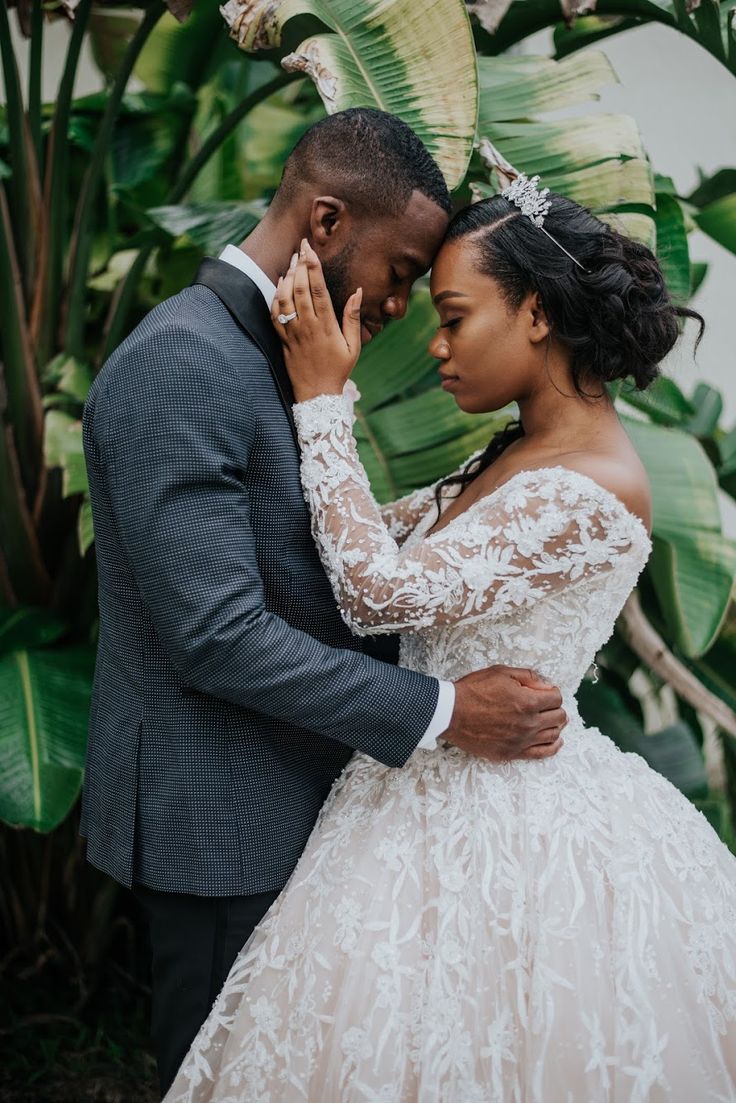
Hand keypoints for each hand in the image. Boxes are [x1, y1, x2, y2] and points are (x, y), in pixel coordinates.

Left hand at [271, 238, 362, 403]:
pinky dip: (275, 297)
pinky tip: (280, 284)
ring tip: (292, 261)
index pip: (318, 290)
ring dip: (287, 277)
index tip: (311, 249)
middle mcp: (307, 327)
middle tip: (301, 247)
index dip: (313, 267)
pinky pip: (274, 315)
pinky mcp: (283, 340)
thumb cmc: (338, 370)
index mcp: (326, 327)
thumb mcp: (353, 346)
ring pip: (285, 299)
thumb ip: (352, 318)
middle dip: (300, 265)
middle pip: (300, 289)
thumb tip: (357, 291)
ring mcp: (293, 334)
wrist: (317, 395)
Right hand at [444, 666, 566, 761]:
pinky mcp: (512, 753)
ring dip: (555, 725)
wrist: (451, 713)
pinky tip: (556, 741)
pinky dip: (553, 746)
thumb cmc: (473, 691)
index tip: (546, 692)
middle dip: (555, 708)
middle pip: (559, 717)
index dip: (552, 692)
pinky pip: (542, 753)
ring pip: (553, 735)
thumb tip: (546, 685)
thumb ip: (528, 676)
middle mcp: (528, 724)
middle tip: (546, 704)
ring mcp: (521, 741)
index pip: (556, 699)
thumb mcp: (501, 673)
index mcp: (528, 702)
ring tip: (550, 720)